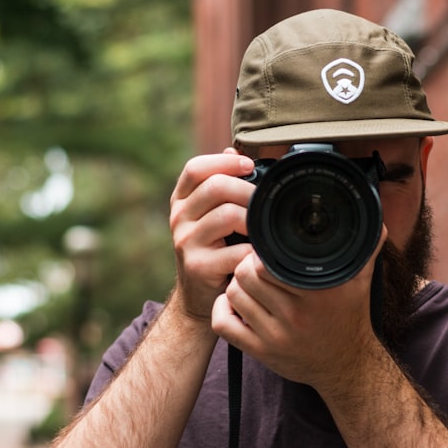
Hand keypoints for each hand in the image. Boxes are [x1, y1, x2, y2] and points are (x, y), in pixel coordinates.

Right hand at [169, 148, 255, 321]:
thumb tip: (235, 149)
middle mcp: (179, 218)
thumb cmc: (215, 250)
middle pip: (216, 187)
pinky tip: (263, 252)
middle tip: (267, 201)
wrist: (200, 297)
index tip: (250, 165)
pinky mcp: (198, 267)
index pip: (196, 168)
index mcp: (181, 200)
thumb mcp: (212, 215)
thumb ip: (222, 184)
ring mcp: (186, 242)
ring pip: (227, 215)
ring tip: (267, 226)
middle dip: (248, 190)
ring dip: (255, 219)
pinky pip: (236, 250)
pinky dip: (255, 250)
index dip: (224, 161)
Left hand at [212, 226, 387, 392]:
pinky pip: (223, 324)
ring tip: (250, 285)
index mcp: (316, 293)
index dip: (262, 252)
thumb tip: (374, 216)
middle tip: (256, 268)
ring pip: (234, 295)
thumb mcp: (361, 281)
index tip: (268, 253)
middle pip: (245, 275)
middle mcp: (295, 315)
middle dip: (247, 266)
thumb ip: (365, 247)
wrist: (348, 366)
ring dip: (237, 286)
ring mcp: (275, 336)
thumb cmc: (351, 317)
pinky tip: (236, 305)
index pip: (267, 262)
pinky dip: (223, 310)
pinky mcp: (261, 352)